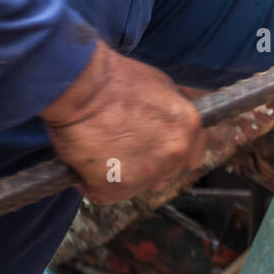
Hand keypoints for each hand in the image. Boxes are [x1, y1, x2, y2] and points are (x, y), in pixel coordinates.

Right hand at [40, 41, 205, 204]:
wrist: (80, 86)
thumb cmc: (115, 80)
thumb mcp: (161, 85)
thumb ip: (173, 113)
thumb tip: (172, 124)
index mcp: (189, 128)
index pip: (193, 157)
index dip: (173, 154)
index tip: (157, 150)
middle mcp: (175, 154)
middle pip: (166, 175)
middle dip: (148, 166)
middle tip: (124, 148)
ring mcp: (146, 174)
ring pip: (137, 186)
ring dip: (122, 176)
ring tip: (102, 151)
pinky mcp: (114, 188)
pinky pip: (105, 194)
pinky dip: (93, 183)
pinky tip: (86, 161)